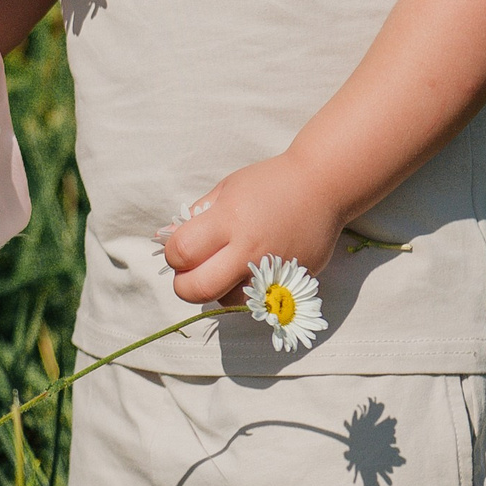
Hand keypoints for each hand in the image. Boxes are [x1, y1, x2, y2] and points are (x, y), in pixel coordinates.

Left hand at [158, 151, 345, 305]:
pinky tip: (247, 272)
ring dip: (216, 291)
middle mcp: (249, 250)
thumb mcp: (226, 189)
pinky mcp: (292, 283)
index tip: (178, 248)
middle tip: (190, 271)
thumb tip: (163, 240)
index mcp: (229, 220)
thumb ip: (194, 217)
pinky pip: (256, 301)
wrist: (322, 188)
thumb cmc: (269, 183)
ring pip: (226, 302)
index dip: (171, 254)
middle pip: (198, 289)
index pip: (181, 253)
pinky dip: (244, 292)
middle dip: (184, 284)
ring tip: (223, 270)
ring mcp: (272, 271)